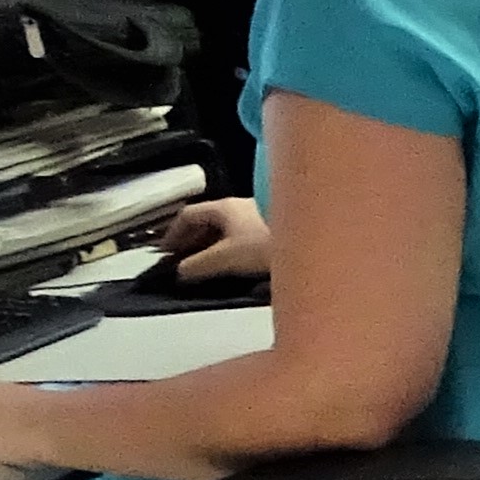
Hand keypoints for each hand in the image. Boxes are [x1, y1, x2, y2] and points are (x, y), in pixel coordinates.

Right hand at [152, 197, 270, 280]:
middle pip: (209, 222)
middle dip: (194, 241)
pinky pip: (247, 238)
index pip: (188, 215)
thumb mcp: (227, 256)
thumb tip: (180, 272)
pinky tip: (238, 266)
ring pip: (229, 230)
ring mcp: (261, 217)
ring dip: (215, 247)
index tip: (164, 251)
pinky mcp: (277, 231)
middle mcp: (242, 207)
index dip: (173, 233)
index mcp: (225, 207)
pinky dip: (235, 251)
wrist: (314, 241)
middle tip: (184, 261)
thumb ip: (199, 265)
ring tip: (208, 267)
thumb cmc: (269, 242)